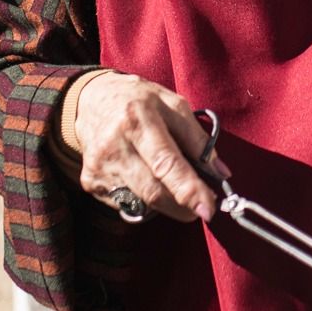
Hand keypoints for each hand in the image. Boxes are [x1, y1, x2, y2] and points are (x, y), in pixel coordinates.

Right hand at [63, 72, 227, 222]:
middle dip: (182, 206)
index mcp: (137, 119)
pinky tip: (143, 176)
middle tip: (200, 207)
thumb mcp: (173, 105)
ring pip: (141, 201)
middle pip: (153, 190)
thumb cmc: (140, 101)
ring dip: (166, 203)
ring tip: (171, 183)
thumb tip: (220, 173)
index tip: (208, 209)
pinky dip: (144, 198)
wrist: (91, 101)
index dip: (188, 189)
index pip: (165, 162)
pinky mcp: (90, 182)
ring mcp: (99, 166)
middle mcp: (114, 145)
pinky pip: (126, 202)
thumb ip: (198, 139)